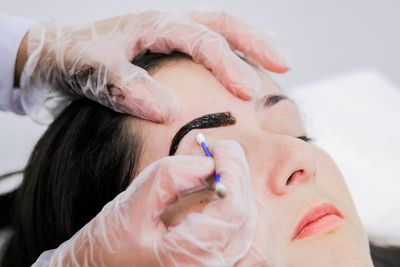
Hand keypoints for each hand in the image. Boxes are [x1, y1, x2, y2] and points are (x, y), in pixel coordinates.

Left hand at [16, 10, 288, 122]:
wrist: (59, 52)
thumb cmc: (76, 59)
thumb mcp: (96, 73)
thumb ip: (128, 89)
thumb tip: (165, 109)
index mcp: (155, 24)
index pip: (202, 40)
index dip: (228, 65)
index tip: (248, 92)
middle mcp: (168, 23)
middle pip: (222, 23)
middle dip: (255, 42)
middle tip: (284, 63)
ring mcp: (171, 32)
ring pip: (219, 29)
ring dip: (250, 44)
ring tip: (276, 62)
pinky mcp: (169, 45)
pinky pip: (208, 42)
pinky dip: (231, 52)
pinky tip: (241, 68)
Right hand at [32, 140, 256, 265]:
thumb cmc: (112, 244)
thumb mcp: (131, 205)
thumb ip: (170, 177)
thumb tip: (208, 162)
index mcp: (187, 258)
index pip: (232, 208)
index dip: (231, 170)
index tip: (217, 148)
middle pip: (247, 218)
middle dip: (238, 177)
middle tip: (219, 156)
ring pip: (258, 236)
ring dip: (246, 199)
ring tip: (223, 179)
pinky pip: (254, 251)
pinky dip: (249, 222)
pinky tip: (230, 205)